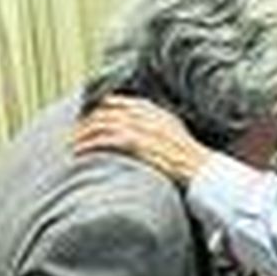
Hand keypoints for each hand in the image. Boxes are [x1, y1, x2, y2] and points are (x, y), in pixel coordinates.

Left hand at [73, 95, 210, 184]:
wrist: (203, 173)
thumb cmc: (191, 162)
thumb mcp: (176, 136)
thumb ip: (158, 130)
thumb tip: (142, 137)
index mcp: (157, 112)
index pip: (122, 102)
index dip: (102, 108)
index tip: (90, 118)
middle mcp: (148, 116)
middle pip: (108, 112)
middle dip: (88, 121)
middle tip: (75, 133)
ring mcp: (143, 129)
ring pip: (104, 124)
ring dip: (85, 134)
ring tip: (73, 144)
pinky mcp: (138, 144)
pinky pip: (107, 140)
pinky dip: (90, 144)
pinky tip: (80, 151)